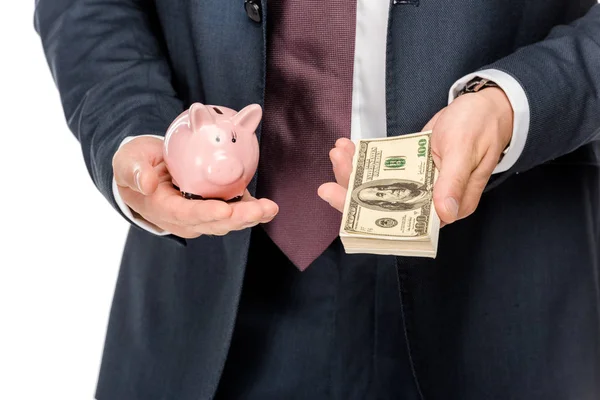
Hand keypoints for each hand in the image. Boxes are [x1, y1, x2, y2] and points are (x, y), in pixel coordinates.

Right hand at [112, 136, 277, 237]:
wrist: (145, 169)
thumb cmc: (136, 164)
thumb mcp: (127, 162)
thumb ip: (134, 170)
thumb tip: (146, 183)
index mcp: (162, 209)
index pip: (185, 215)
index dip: (205, 214)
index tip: (225, 210)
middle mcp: (184, 219)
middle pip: (213, 223)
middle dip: (239, 218)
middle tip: (261, 209)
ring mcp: (200, 216)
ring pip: (227, 221)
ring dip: (250, 216)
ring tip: (269, 208)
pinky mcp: (213, 209)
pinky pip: (234, 212)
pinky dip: (250, 209)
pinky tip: (267, 205)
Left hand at [318, 87, 513, 226]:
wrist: (487, 105)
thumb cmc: (482, 126)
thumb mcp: (465, 152)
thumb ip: (453, 181)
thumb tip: (445, 213)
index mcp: (447, 205)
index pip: (403, 221)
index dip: (369, 216)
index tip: (342, 202)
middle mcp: (430, 200)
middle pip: (384, 205)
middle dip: (352, 190)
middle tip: (331, 173)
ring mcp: (419, 183)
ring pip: (380, 186)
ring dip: (355, 171)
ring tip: (338, 151)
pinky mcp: (412, 167)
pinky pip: (384, 168)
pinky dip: (366, 159)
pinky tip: (349, 148)